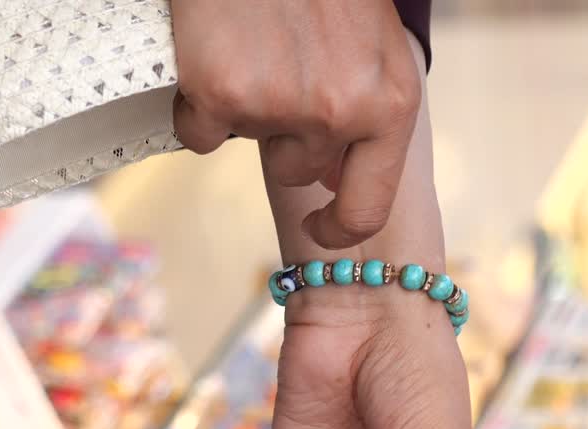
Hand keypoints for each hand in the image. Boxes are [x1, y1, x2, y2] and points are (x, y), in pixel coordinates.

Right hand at [169, 0, 420, 249]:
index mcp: (390, 101)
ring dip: (245, 109)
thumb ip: (368, 108)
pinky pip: (200, 135)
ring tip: (253, 45)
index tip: (320, 227)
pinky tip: (213, 54)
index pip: (368, 206)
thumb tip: (337, 180)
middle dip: (284, 130)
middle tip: (281, 63)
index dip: (339, 227)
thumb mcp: (372, 41)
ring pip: (250, 146)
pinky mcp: (219, 96)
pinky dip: (197, 104)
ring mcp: (278, 107)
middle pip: (297, 170)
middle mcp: (339, 112)